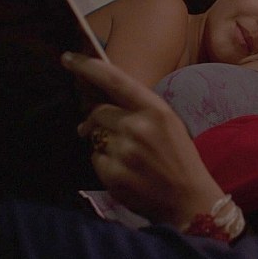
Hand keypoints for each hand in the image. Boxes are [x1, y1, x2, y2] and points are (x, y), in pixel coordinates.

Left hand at [61, 52, 224, 227]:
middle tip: (112, 133)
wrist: (189, 200)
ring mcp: (124, 151)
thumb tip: (98, 101)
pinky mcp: (113, 174)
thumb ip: (137, 108)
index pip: (114, 79)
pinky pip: (95, 159)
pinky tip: (125, 171)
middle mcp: (138, 126)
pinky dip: (104, 163)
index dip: (88, 66)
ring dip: (103, 143)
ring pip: (94, 136)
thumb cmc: (179, 157)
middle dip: (98, 120)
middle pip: (98, 112)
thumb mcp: (168, 123)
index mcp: (155, 109)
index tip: (68, 58)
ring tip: (127, 157)